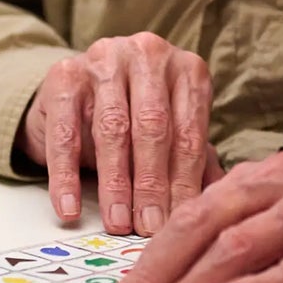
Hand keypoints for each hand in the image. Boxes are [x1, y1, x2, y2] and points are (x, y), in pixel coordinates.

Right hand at [17, 32, 222, 235]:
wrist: (78, 90)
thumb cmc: (135, 116)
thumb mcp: (172, 131)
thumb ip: (196, 162)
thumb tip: (218, 204)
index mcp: (186, 68)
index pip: (188, 132)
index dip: (184, 182)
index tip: (179, 222)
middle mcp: (148, 54)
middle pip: (153, 127)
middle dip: (152, 185)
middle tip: (150, 227)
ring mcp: (104, 59)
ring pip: (112, 129)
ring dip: (115, 183)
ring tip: (117, 223)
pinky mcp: (64, 74)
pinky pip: (65, 132)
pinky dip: (66, 175)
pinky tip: (70, 207)